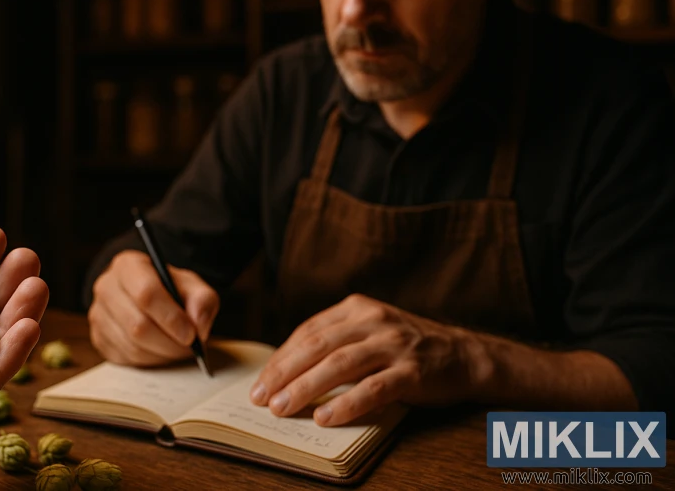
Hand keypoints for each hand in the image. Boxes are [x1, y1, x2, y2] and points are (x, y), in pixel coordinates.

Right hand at [89, 250, 218, 365]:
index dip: (171, 318)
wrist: (149, 297)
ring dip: (162, 353)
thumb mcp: (192, 286)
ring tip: (178, 347)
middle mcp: (106, 287)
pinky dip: (150, 360)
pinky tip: (161, 350)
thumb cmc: (170, 289)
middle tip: (189, 346)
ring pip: (132, 346)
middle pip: (137, 325)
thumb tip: (198, 325)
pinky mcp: (98, 338)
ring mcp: (98, 314)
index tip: (191, 334)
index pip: (146, 293)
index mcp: (128, 266)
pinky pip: (126, 359)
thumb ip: (202, 300)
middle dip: (169, 342)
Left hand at [249, 294, 477, 425]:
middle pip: (318, 346)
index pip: (309, 331)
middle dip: (285, 373)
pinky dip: (346, 403)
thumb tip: (287, 371)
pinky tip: (325, 417)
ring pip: (340, 364)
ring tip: (283, 408)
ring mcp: (394, 344)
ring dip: (306, 387)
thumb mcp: (370, 331)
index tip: (261, 381)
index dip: (282, 357)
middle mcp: (373, 321)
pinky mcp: (412, 371)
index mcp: (357, 308)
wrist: (464, 355)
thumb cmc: (407, 349)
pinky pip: (373, 388)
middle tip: (262, 397)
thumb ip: (336, 342)